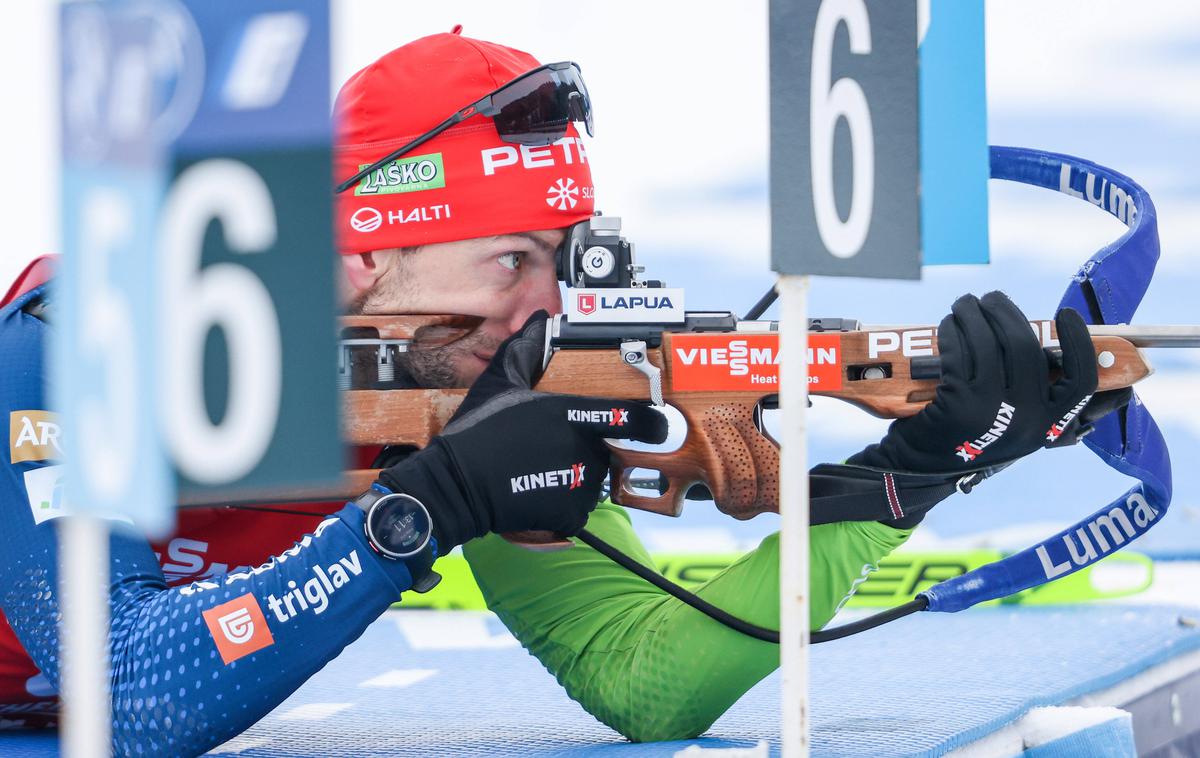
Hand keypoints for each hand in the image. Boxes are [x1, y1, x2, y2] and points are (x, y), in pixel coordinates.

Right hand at [378, 312, 667, 550]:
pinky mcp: (570, 513)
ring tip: (538, 470)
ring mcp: (579, 484)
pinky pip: (579, 508)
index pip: (632, 419)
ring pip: (593, 479)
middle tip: (551, 449)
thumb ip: (525, 350)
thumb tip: (538, 321)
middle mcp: (583, 448)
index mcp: (572, 414)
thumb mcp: (499, 382)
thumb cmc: (476, 434)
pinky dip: (564, 504)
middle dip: (588, 448)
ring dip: (576, 476)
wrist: (456, 486)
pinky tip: (537, 490)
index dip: (650, 423)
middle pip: (606, 449)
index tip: (656, 425)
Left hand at [849, 291, 1098, 474]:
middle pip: (1027, 348)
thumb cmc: (970, 438)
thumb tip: (1052, 343)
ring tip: (964, 305)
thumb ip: (1035, 394)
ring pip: (989, 344)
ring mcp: (993, 412)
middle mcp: (1028, 421)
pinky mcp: (958, 404)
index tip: (1066, 315)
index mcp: (1050, 425)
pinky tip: (949, 325)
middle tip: (990, 298)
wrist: (921, 470)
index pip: (1082, 382)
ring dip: (973, 314)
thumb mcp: (1015, 425)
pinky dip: (953, 332)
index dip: (1079, 343)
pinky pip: (959, 352)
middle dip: (1005, 313)